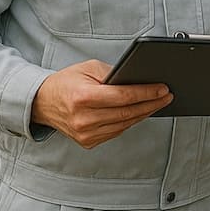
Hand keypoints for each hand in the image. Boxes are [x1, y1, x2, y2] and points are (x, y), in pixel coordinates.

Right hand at [30, 59, 173, 148]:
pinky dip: (130, 121)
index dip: (146, 93)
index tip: (162, 89)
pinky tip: (141, 113)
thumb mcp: (88, 68)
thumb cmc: (66, 83)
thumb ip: (112, 74)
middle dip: (151, 103)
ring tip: (158, 103)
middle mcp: (84, 119)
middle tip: (167, 96)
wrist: (43, 103)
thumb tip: (137, 80)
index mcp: (83, 97)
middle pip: (127, 112)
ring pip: (125, 124)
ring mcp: (86, 133)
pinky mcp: (88, 142)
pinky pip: (117, 131)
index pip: (123, 97)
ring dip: (144, 113)